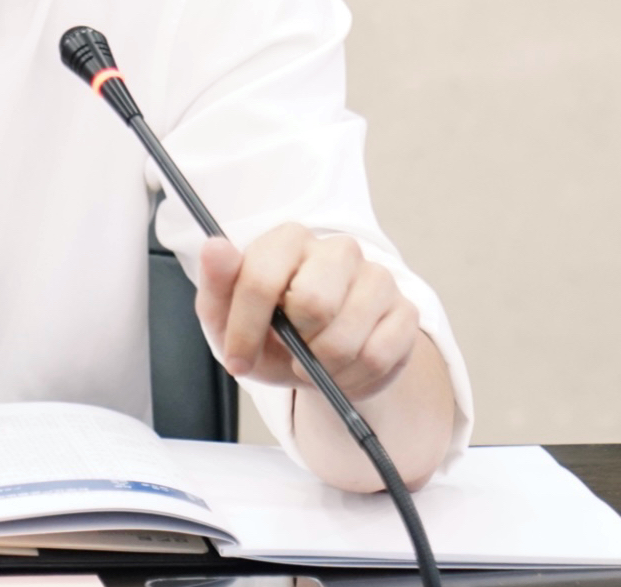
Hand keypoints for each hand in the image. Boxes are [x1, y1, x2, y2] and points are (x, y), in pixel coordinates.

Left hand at [196, 224, 420, 403]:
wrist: (315, 360)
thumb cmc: (266, 331)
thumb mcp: (227, 314)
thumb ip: (218, 282)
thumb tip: (215, 246)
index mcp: (288, 240)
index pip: (263, 278)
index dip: (246, 327)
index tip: (237, 360)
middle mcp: (338, 249)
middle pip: (315, 303)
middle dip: (295, 344)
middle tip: (290, 353)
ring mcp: (377, 277)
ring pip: (348, 337)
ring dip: (323, 368)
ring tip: (314, 366)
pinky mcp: (405, 311)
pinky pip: (379, 357)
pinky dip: (353, 380)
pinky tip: (341, 374)